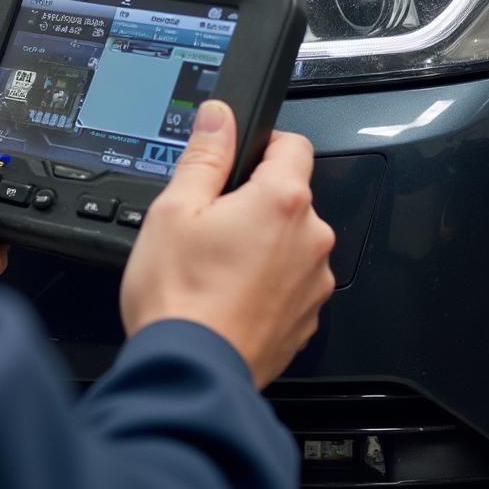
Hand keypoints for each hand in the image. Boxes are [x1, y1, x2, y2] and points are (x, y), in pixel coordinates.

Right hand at [120, 101, 335, 389]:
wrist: (192, 371)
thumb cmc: (180, 295)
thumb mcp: (174, 208)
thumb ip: (205, 156)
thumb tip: (219, 117)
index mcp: (281, 201)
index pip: (293, 144)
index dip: (262, 144)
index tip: (238, 160)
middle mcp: (311, 239)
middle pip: (289, 196)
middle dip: (253, 200)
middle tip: (208, 222)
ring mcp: (313, 282)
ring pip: (290, 241)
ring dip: (262, 243)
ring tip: (213, 265)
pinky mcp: (307, 317)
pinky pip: (289, 281)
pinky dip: (265, 281)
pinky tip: (226, 293)